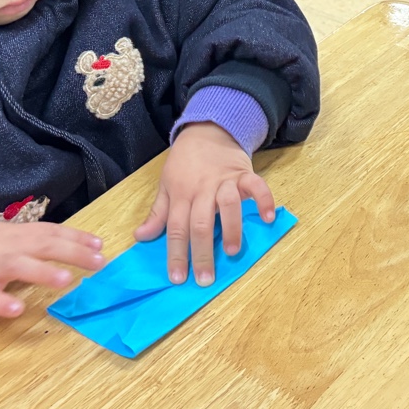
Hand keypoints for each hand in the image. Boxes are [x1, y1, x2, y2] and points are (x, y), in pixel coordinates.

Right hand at [0, 222, 103, 316]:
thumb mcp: (10, 238)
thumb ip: (39, 241)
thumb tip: (78, 244)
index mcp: (18, 234)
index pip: (51, 232)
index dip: (76, 238)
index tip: (101, 246)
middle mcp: (6, 248)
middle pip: (41, 245)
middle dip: (71, 253)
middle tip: (99, 262)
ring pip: (16, 266)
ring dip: (41, 273)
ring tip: (65, 280)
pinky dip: (1, 302)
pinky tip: (17, 310)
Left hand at [135, 122, 274, 286]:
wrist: (207, 129)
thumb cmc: (184, 162)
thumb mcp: (166, 185)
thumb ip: (157, 213)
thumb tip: (141, 237)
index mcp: (180, 195)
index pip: (175, 229)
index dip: (176, 254)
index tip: (178, 278)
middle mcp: (201, 190)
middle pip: (199, 223)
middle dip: (201, 253)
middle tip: (205, 278)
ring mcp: (223, 181)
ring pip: (226, 205)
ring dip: (230, 229)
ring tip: (232, 252)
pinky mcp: (243, 173)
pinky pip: (255, 186)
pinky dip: (263, 200)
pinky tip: (267, 218)